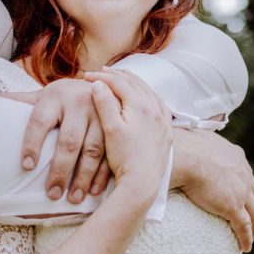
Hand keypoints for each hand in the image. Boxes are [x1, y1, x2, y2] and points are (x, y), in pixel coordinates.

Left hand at [20, 78, 111, 202]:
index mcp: (55, 96)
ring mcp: (101, 115)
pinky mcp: (116, 127)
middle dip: (60, 170)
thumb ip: (16, 101)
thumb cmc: (62, 98)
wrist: (101, 84)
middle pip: (68, 141)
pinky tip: (93, 191)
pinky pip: (110, 153)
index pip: (39, 121)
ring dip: (83, 177)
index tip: (27, 167)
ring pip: (92, 150)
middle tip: (52, 194)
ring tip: (73, 198)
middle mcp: (79, 102)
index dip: (32, 143)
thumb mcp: (41, 96)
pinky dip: (102, 174)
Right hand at [85, 68, 171, 196]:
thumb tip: (98, 83)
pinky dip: (148, 94)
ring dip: (133, 83)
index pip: (119, 83)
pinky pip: (158, 103)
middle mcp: (155, 109)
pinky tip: (143, 96)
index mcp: (140, 105)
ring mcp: (163, 119)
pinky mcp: (166, 130)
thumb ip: (105, 104)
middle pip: (136, 83)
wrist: (143, 182)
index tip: (86, 76)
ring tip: (121, 78)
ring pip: (148, 91)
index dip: (101, 77)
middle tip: (102, 71)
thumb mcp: (111, 129)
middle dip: (117, 76)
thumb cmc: (125, 157)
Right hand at [172, 129, 253, 251]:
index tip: (242, 194)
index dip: (246, 185)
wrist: (185, 157)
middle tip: (251, 217)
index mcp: (235, 156)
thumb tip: (178, 147)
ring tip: (251, 235)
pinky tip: (245, 247)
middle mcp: (243, 172)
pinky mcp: (233, 206)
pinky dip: (247, 238)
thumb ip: (194, 147)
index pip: (245, 173)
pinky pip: (244, 226)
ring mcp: (240, 190)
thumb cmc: (181, 147)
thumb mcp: (193, 141)